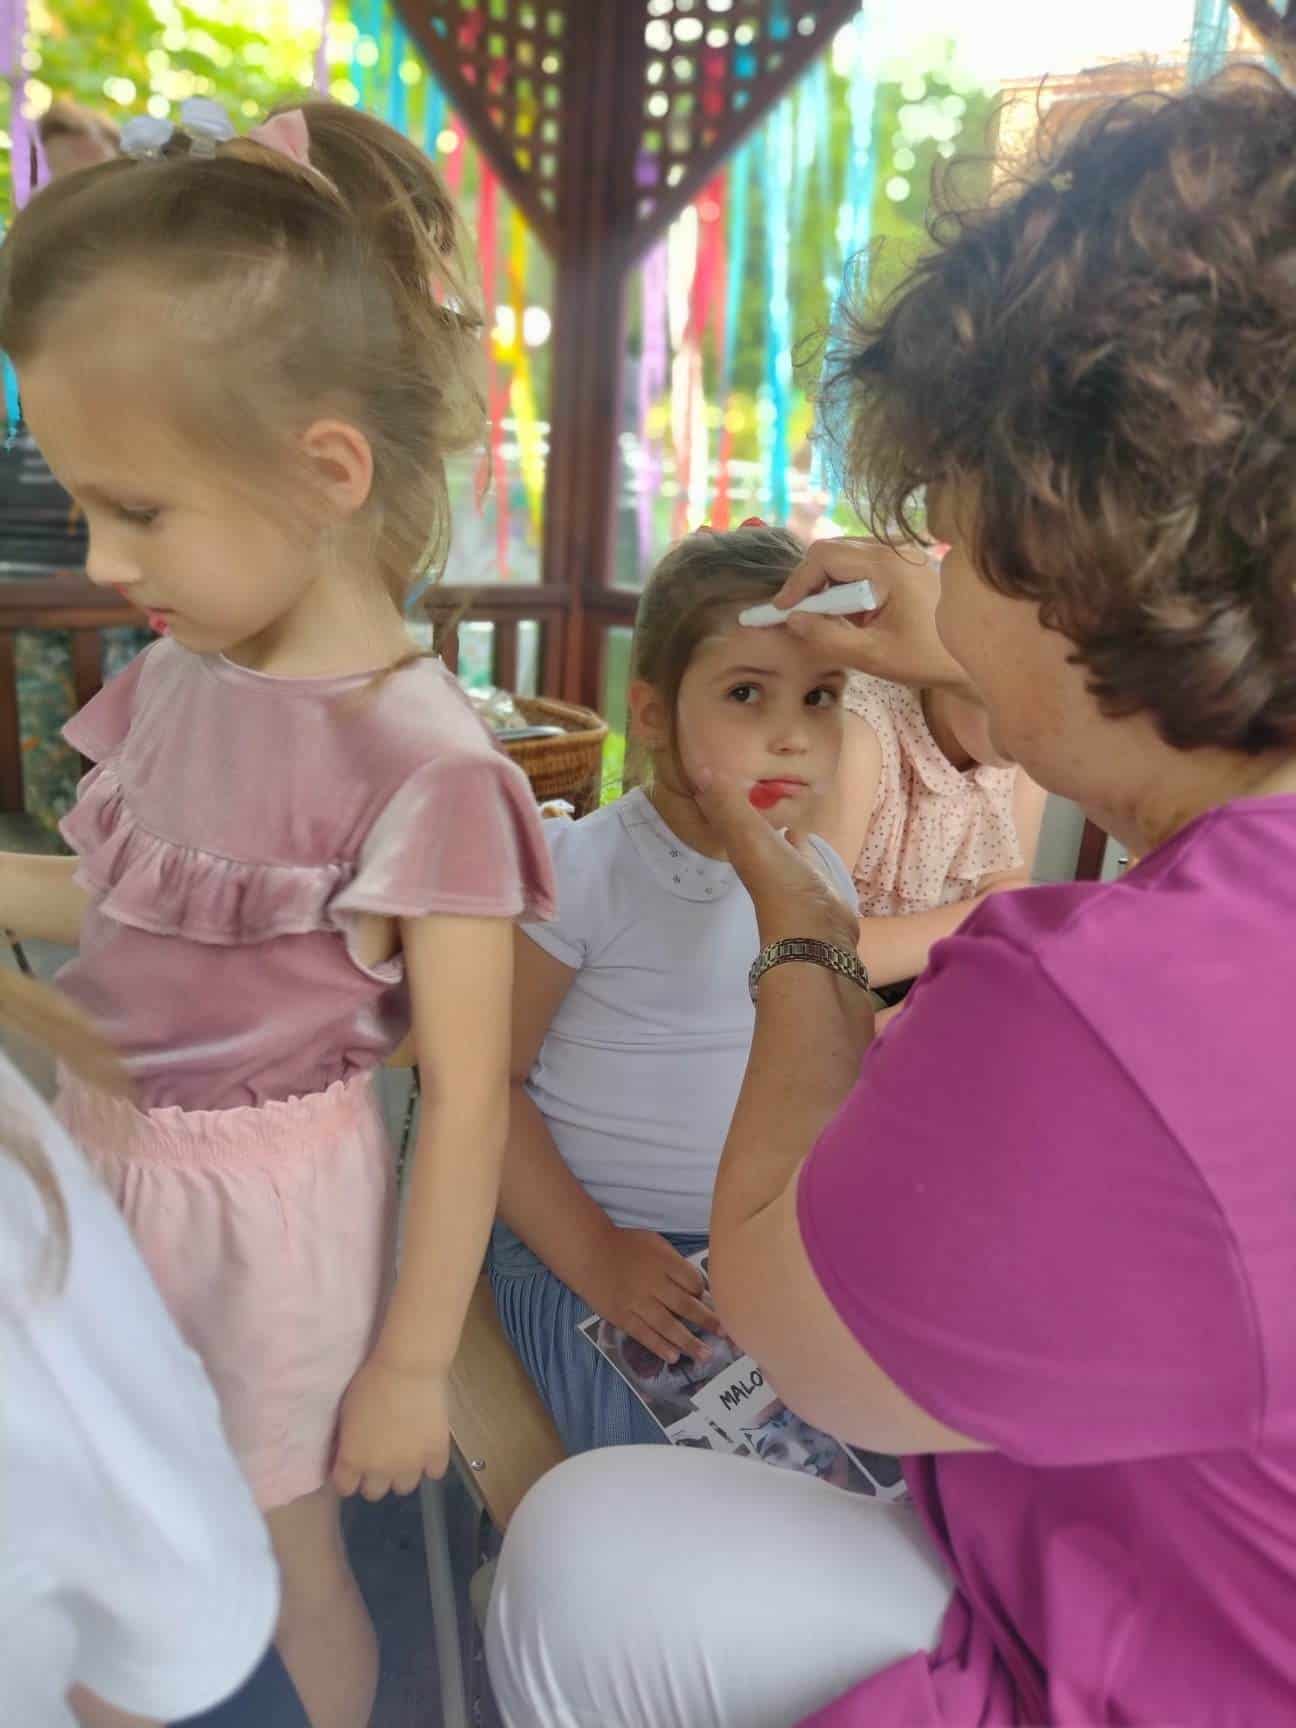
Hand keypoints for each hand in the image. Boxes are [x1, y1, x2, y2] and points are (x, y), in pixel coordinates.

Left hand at [332, 1354, 448, 1498]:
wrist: (408, 1368)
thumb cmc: (371, 1382)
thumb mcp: (346, 1413)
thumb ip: (347, 1442)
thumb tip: (345, 1455)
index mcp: (353, 1460)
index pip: (345, 1488)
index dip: (348, 1477)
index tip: (352, 1466)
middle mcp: (380, 1470)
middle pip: (374, 1492)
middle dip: (375, 1476)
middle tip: (380, 1455)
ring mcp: (410, 1465)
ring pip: (404, 1487)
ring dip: (402, 1472)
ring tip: (405, 1450)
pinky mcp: (436, 1454)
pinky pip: (434, 1472)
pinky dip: (430, 1463)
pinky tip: (426, 1446)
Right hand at [584, 1229, 724, 1365]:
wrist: (588, 1252)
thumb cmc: (624, 1245)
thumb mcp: (655, 1243)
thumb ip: (674, 1263)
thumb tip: (696, 1286)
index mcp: (663, 1262)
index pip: (693, 1282)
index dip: (704, 1294)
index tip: (709, 1303)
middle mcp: (653, 1283)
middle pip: (686, 1305)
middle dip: (708, 1322)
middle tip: (726, 1335)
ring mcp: (637, 1302)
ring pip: (667, 1325)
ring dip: (689, 1342)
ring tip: (705, 1355)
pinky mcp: (622, 1316)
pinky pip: (644, 1334)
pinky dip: (659, 1346)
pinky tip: (673, 1356)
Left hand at [695, 768, 859, 951]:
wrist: (817, 933)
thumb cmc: (780, 884)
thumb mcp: (748, 840)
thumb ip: (728, 806)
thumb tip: (701, 767)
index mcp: (740, 846)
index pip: (727, 811)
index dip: (721, 789)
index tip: (719, 762)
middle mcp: (759, 854)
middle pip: (750, 821)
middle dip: (748, 799)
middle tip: (749, 768)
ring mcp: (786, 865)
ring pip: (775, 831)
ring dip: (773, 814)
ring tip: (776, 786)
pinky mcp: (812, 873)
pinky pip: (800, 844)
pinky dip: (799, 830)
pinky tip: (804, 819)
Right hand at [773, 537, 972, 691]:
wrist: (975, 658)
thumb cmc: (928, 658)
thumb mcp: (872, 655)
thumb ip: (828, 637)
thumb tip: (792, 619)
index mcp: (887, 564)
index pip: (824, 556)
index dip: (797, 582)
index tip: (781, 610)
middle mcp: (894, 546)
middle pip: (833, 549)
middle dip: (810, 581)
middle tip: (799, 614)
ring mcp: (903, 550)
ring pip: (846, 553)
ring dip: (828, 582)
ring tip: (827, 617)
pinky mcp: (908, 560)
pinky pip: (864, 561)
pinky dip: (848, 582)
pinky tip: (854, 613)